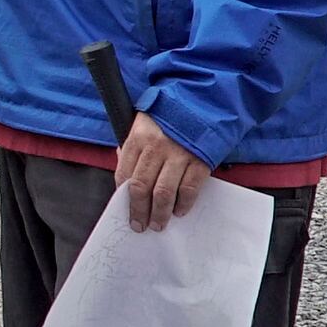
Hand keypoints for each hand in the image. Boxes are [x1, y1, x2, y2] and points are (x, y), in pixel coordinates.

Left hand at [115, 115, 210, 232]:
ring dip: (159, 213)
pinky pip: (189, 188)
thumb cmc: (171, 115)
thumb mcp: (143, 123)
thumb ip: (132, 148)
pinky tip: (179, 211)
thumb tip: (124, 175)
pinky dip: (183, 204)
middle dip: (138, 211)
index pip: (123, 173)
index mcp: (138, 137)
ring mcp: (179, 154)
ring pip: (163, 192)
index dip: (123, 196)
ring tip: (157, 225)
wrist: (204, 100)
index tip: (125, 209)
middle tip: (139, 225)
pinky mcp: (200, 160)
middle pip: (141, 187)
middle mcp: (156, 147)